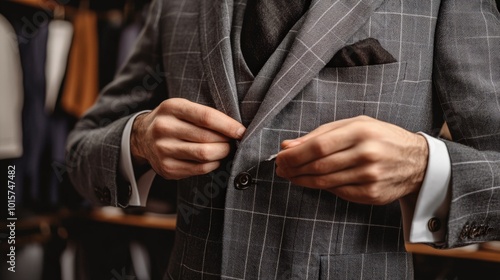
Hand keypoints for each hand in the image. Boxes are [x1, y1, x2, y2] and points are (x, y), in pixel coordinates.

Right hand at [131, 98, 245, 179]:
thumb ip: (205, 114)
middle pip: (206, 138)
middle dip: (226, 141)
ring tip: (226, 149)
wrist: (142, 137)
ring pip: (204, 155)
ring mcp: (163, 150)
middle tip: (234, 141)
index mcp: (171, 107)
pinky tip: (214, 159)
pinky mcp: (166, 168)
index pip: (206, 117)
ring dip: (222, 153)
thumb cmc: (173, 119)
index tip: (242, 131)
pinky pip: (199, 169)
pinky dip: (213, 164)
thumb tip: (236, 129)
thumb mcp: (183, 107)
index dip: (228, 125)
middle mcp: (164, 128)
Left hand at [275, 116, 427, 204]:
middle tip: (281, 169)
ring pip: (325, 181)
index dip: (295, 155)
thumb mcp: (354, 125)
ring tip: (291, 176)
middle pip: (319, 165)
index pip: (318, 146)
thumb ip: (320, 134)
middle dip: (294, 168)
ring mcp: (370, 176)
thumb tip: (288, 146)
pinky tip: (312, 182)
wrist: (417, 161)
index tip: (280, 157)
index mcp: (361, 131)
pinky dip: (321, 187)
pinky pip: (338, 192)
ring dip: (302, 180)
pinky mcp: (372, 194)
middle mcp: (367, 154)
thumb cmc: (381, 138)